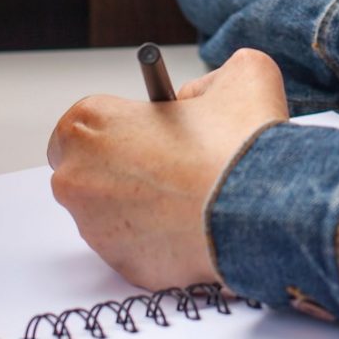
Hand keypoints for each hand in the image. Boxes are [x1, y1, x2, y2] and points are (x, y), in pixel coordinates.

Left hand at [47, 48, 288, 289]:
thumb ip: (208, 81)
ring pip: (112, 211)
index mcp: (91, 123)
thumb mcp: (243, 73)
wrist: (260, 212)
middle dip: (124, 166)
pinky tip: (195, 222)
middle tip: (172, 163)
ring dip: (142, 203)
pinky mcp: (122, 265)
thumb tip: (195, 100)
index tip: (152, 129)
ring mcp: (96, 228)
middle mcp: (78, 177)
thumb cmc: (239, 145)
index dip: (122, 125)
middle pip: (90, 168)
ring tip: (192, 194)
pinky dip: (160, 237)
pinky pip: (138, 246)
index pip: (83, 123)